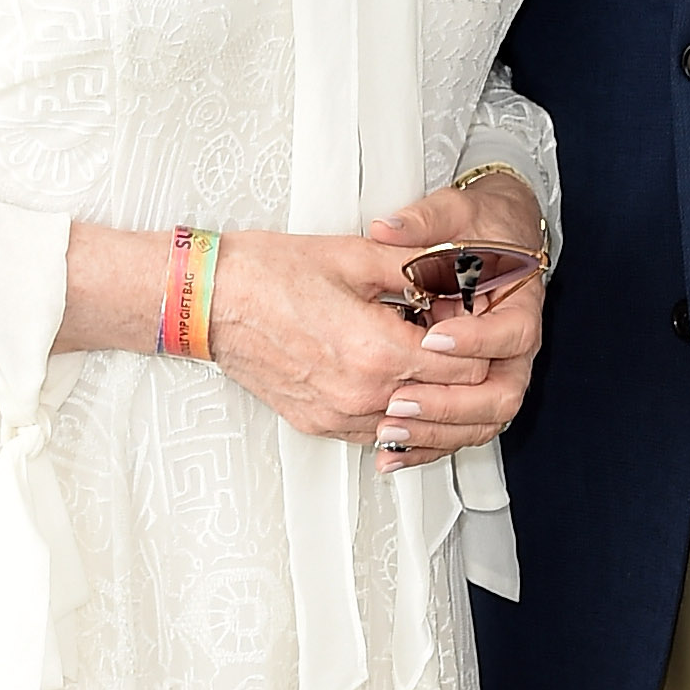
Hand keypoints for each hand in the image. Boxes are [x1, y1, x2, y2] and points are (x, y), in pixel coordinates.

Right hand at [211, 203, 538, 458]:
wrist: (209, 301)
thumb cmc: (270, 273)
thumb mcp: (354, 256)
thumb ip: (416, 268)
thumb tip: (458, 268)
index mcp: (378, 351)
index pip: (466, 368)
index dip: (480, 344)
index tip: (478, 323)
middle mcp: (362, 395)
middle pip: (448, 403)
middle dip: (463, 373)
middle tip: (463, 342)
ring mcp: (338, 416)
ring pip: (415, 427)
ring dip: (431, 397)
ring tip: (429, 360)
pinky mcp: (318, 425)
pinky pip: (378, 433)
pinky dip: (397, 414)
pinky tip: (398, 385)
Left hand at [354, 181, 546, 468]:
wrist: (495, 243)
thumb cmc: (482, 230)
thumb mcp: (456, 212)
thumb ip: (425, 220)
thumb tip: (388, 228)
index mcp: (521, 306)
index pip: (512, 334)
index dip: (476, 341)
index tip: (434, 337)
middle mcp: (514, 350)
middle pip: (502, 394)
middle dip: (450, 403)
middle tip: (404, 398)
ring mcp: (497, 376)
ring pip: (482, 422)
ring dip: (436, 432)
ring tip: (390, 430)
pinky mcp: (472, 394)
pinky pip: (458, 431)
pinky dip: (426, 445)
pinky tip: (391, 452)